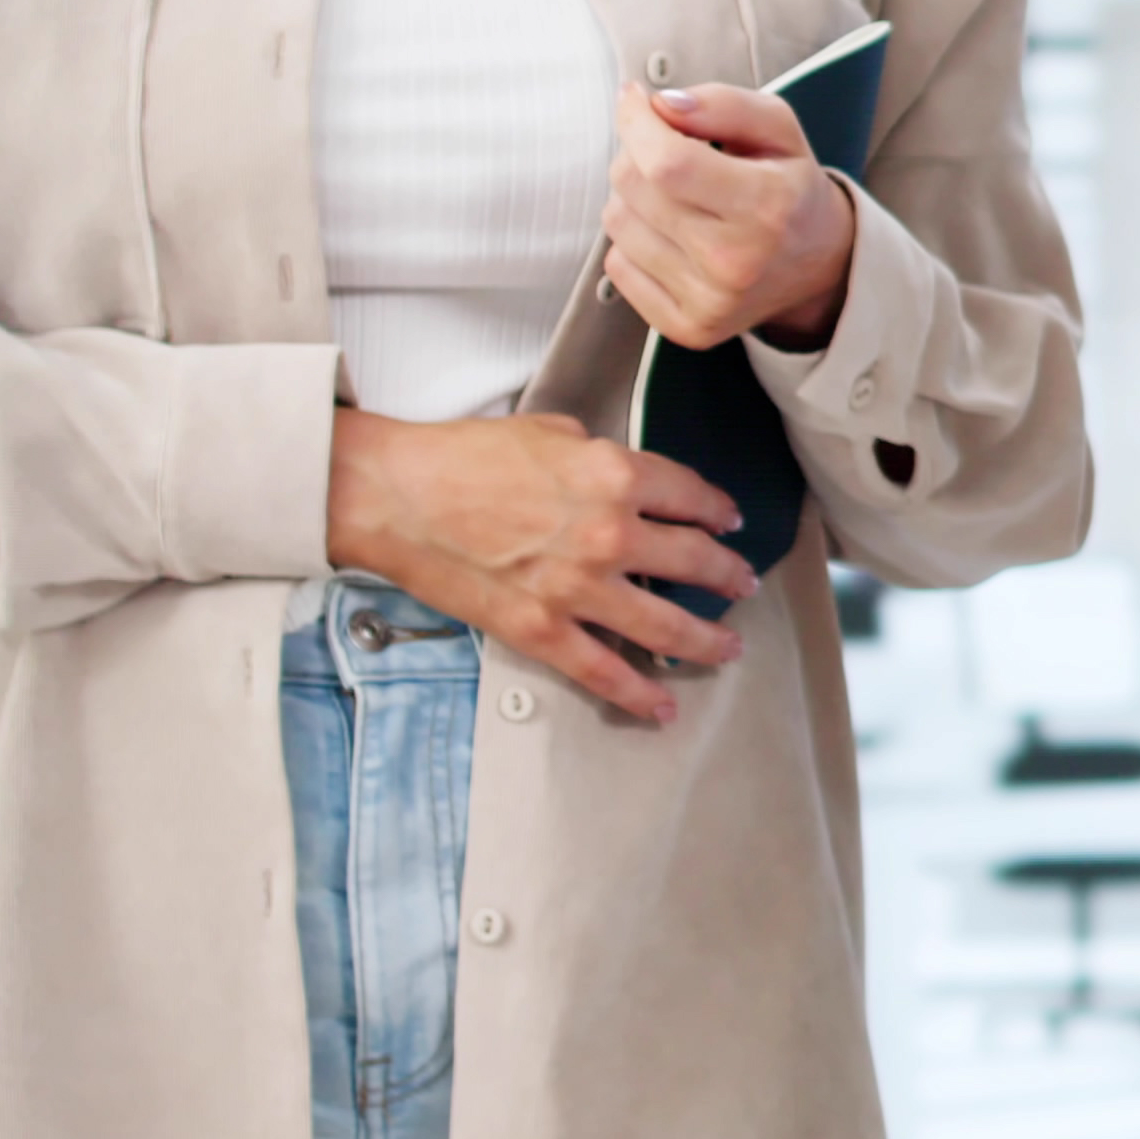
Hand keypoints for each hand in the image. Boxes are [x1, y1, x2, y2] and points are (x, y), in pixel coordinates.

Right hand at [325, 409, 745, 725]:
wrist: (397, 496)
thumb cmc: (460, 457)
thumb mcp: (549, 432)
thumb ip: (598, 458)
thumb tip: (621, 479)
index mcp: (614, 475)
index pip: (691, 496)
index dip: (718, 512)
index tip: (729, 523)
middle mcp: (610, 534)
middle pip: (695, 562)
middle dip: (727, 577)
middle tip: (742, 585)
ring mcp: (579, 588)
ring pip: (667, 627)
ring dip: (706, 640)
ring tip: (727, 647)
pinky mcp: (542, 630)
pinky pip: (604, 673)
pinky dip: (638, 694)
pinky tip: (663, 706)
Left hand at [601, 82, 860, 350]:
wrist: (818, 266)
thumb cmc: (789, 186)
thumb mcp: (778, 127)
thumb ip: (722, 103)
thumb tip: (662, 105)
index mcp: (767, 205)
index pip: (668, 162)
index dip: (636, 122)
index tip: (634, 100)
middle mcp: (737, 261)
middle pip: (633, 185)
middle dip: (637, 152)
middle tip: (668, 151)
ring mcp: (710, 301)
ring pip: (618, 222)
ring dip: (634, 197)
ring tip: (675, 197)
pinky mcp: (687, 328)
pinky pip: (616, 266)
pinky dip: (633, 240)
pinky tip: (670, 235)